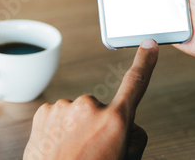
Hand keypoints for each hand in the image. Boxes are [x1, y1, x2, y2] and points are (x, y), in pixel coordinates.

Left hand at [24, 39, 158, 159]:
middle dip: (99, 125)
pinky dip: (59, 128)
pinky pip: (59, 116)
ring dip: (77, 128)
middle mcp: (89, 107)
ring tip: (72, 152)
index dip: (145, 62)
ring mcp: (64, 107)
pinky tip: (58, 147)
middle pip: (102, 110)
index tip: (150, 45)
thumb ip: (132, 138)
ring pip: (78, 114)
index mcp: (115, 121)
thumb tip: (127, 125)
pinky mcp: (44, 110)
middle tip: (92, 152)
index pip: (135, 84)